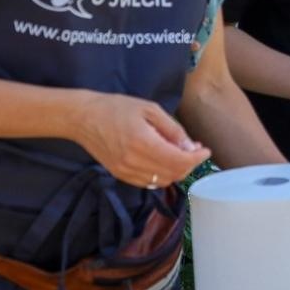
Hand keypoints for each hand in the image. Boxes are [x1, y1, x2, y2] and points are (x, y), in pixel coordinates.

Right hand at [74, 92, 209, 188]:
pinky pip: (148, 182)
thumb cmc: (116, 108)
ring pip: (162, 181)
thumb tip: (190, 147)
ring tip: (180, 153)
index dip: (197, 158)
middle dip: (189, 164)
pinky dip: (162, 175)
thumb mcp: (150, 110)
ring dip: (177, 170)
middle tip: (194, 149)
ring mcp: (125, 171)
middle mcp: (134, 162)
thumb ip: (172, 129)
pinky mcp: (120, 174)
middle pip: (173, 174)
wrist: (83, 118)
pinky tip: (164, 160)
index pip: (179, 161)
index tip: (205, 150)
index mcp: (143, 143)